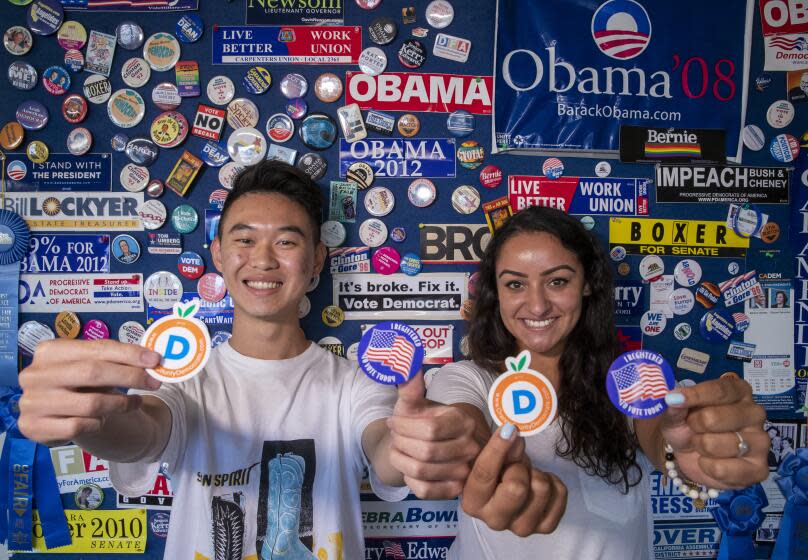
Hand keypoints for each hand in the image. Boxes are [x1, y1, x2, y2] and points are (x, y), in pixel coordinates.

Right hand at [17, 339, 161, 445]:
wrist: (53, 414)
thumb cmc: (77, 383)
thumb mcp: (90, 365)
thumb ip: (115, 359)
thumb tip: (151, 360)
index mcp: (50, 351)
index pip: (97, 349)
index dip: (128, 354)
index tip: (154, 360)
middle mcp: (36, 374)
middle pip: (93, 372)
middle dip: (129, 377)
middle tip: (154, 382)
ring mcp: (32, 402)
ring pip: (90, 403)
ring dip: (120, 404)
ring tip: (134, 403)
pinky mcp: (35, 427)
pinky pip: (79, 426)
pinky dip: (98, 423)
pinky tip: (104, 419)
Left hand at [386, 372, 481, 498]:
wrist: (426, 445)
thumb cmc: (419, 421)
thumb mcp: (413, 401)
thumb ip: (408, 381)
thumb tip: (405, 357)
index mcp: (463, 420)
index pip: (430, 429)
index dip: (403, 426)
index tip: (392, 421)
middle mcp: (470, 446)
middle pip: (425, 452)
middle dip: (400, 443)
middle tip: (395, 436)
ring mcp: (465, 471)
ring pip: (422, 471)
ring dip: (401, 459)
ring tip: (398, 449)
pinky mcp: (455, 491)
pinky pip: (424, 490)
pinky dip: (409, 478)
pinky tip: (408, 466)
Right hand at [461, 424, 566, 536]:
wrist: (508, 483)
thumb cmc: (496, 468)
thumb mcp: (490, 455)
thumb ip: (499, 447)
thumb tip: (512, 434)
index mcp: (472, 503)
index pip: (484, 474)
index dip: (497, 448)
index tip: (508, 428)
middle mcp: (494, 520)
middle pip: (516, 488)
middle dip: (519, 467)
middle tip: (515, 465)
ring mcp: (521, 528)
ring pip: (541, 488)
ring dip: (535, 473)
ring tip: (526, 474)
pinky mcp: (545, 526)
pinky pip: (559, 493)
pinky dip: (552, 481)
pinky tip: (538, 482)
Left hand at [661, 372, 768, 488]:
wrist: (689, 454)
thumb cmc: (687, 425)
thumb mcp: (675, 412)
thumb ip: (675, 406)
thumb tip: (673, 399)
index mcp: (739, 392)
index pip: (720, 390)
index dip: (695, 395)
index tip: (673, 398)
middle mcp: (755, 413)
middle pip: (714, 418)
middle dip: (694, 425)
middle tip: (694, 428)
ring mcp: (761, 441)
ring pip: (715, 445)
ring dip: (700, 447)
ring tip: (703, 445)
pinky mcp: (759, 469)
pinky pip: (722, 469)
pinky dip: (706, 467)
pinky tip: (710, 462)